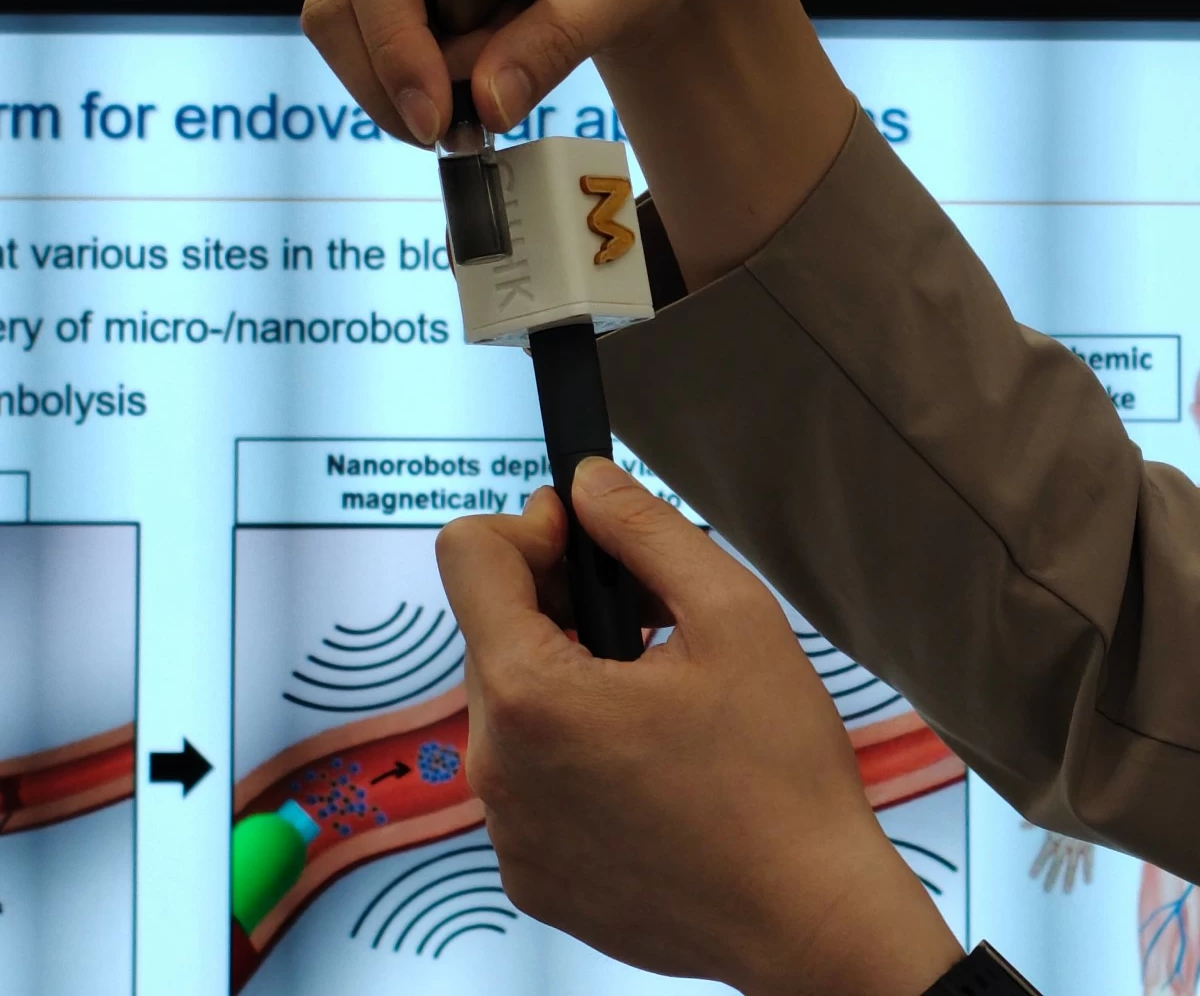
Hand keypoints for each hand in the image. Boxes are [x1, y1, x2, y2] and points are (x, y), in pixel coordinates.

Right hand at [303, 0, 854, 291]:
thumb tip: (488, 105)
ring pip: (347, 24)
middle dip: (391, 81)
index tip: (434, 121)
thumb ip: (554, 41)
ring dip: (406, 80)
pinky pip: (370, 33)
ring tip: (492, 90)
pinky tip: (480, 71)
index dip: (394, 48)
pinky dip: (414, 73)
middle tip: (458, 135)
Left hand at [436, 462, 961, 995]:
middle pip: (489, 627)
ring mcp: (507, 831)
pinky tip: (646, 760)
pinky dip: (570, 750)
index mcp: (533, 695)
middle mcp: (497, 767)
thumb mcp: (734, 615)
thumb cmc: (781, 777)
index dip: (526, 527)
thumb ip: (644, 529)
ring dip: (567, 674)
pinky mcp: (529, 874)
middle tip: (650, 620)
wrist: (810, 920)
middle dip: (559, 602)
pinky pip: (524, 775)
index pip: (466, 554)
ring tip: (656, 693)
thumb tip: (587, 484)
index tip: (585, 543)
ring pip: (509, 700)